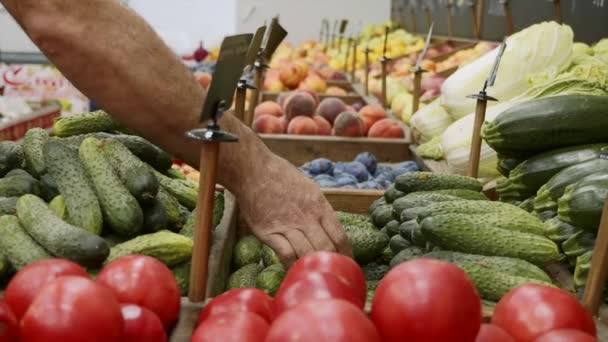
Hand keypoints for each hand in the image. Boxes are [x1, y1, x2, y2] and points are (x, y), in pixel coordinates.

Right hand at [237, 154, 351, 264]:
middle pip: (326, 249)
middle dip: (330, 263)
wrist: (252, 171)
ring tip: (311, 273)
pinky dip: (291, 265)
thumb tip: (329, 228)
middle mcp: (306, 218)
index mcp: (319, 206)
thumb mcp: (310, 188)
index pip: (340, 237)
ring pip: (307, 254)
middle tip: (329, 272)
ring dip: (310, 266)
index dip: (346, 255)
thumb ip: (319, 210)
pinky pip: (285, 255)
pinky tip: (292, 268)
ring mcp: (287, 226)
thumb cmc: (281, 176)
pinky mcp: (268, 233)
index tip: (346, 263)